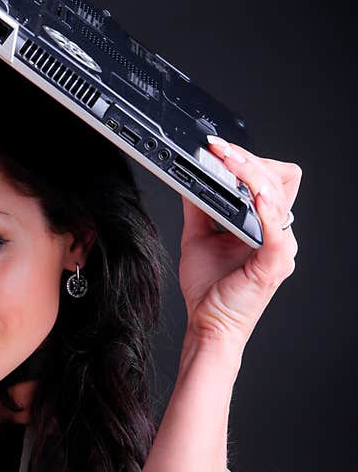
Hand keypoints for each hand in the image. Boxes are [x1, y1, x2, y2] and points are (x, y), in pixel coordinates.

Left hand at [177, 135, 300, 346]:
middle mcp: (277, 233)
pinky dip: (266, 210)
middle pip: (280, 179)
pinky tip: (253, 196)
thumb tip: (191, 177)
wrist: (208, 324)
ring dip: (251, 173)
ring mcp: (280, 248)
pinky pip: (277, 231)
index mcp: (263, 224)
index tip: (217, 147)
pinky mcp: (275, 263)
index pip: (270, 178)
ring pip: (278, 196)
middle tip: (219, 150)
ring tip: (228, 161)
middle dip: (248, 160)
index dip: (245, 160)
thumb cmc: (209, 288)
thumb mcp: (198, 236)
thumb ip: (199, 207)